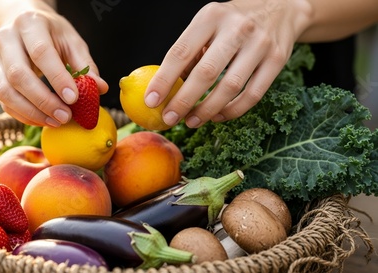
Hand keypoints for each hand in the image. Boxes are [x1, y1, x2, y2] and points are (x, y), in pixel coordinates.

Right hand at [0, 9, 107, 125]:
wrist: (22, 21)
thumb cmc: (51, 33)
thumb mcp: (71, 41)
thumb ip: (85, 65)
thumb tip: (100, 88)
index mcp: (29, 24)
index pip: (40, 53)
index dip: (57, 78)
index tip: (73, 98)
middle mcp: (7, 40)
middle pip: (18, 75)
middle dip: (43, 101)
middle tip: (65, 116)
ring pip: (6, 92)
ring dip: (32, 112)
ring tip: (56, 122)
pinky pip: (4, 101)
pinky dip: (23, 115)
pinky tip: (43, 121)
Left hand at [145, 0, 311, 127]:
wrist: (281, 7)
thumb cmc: (233, 21)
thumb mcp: (208, 24)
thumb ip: (190, 52)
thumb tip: (167, 88)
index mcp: (211, 17)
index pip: (181, 52)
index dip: (164, 79)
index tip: (151, 101)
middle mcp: (237, 28)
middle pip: (206, 73)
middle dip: (184, 101)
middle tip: (169, 118)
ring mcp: (260, 44)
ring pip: (231, 87)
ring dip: (207, 110)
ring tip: (191, 121)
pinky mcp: (277, 60)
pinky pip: (253, 95)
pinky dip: (232, 111)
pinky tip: (217, 116)